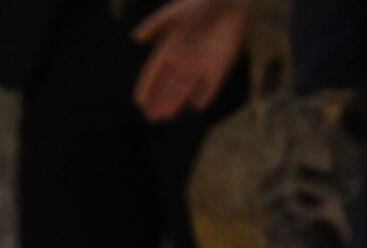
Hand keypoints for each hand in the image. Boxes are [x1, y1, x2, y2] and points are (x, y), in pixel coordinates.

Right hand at [129, 0, 251, 122]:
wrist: (230, 2)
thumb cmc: (202, 3)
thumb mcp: (175, 12)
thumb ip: (156, 24)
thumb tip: (136, 37)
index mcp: (171, 46)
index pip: (155, 71)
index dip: (147, 86)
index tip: (139, 102)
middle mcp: (185, 59)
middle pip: (169, 84)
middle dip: (160, 100)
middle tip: (150, 117)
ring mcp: (202, 64)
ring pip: (186, 88)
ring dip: (176, 102)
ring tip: (165, 116)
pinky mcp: (221, 66)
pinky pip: (212, 85)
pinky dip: (207, 94)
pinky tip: (198, 106)